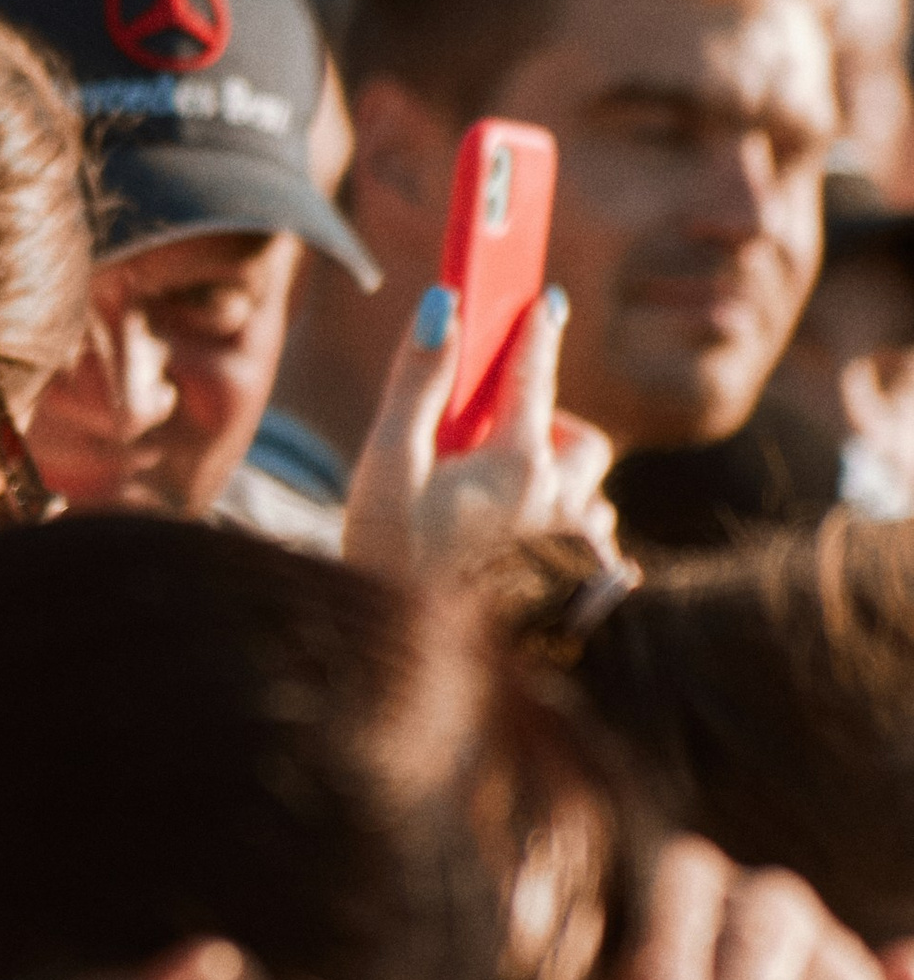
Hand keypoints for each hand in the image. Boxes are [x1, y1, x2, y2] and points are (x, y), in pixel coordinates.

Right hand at [344, 282, 619, 581]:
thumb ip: (417, 384)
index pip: (532, 374)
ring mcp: (578, 552)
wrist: (438, 678)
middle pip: (577, 442)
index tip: (544, 302)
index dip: (535, 331)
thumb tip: (444, 307)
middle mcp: (564, 500)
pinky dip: (563, 543)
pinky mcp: (584, 596)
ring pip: (586, 499)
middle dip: (549, 427)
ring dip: (557, 490)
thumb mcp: (389, 469)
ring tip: (503, 512)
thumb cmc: (401, 566)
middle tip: (500, 437)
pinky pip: (589, 552)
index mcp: (517, 462)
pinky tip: (524, 567)